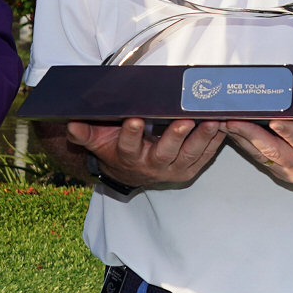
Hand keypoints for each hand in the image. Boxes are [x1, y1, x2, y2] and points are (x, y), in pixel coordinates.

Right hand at [67, 117, 225, 185]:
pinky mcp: (190, 169)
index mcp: (129, 157)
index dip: (131, 134)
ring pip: (190, 154)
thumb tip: (69, 124)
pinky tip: (224, 125)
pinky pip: (206, 155)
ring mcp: (174, 169)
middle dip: (176, 137)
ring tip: (212, 121)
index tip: (134, 119)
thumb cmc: (116, 148)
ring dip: (203, 137)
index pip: (128, 146)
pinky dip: (216, 141)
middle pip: (165, 152)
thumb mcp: (99, 142)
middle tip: (185, 121)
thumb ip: (84, 133)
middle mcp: (152, 166)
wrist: (131, 173)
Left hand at [223, 119, 292, 185]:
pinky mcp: (277, 168)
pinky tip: (229, 128)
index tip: (276, 120)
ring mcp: (287, 170)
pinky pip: (256, 155)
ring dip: (240, 138)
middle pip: (273, 150)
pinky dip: (241, 142)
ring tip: (223, 120)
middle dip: (251, 134)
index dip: (290, 132)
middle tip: (234, 119)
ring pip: (259, 154)